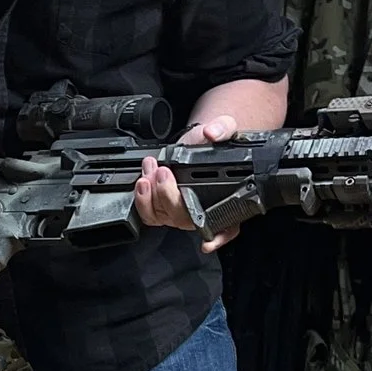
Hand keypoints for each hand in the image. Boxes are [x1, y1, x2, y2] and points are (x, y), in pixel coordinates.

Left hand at [135, 114, 238, 251]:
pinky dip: (142, 202)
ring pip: (164, 216)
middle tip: (164, 172)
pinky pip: (150, 215)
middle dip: (169, 196)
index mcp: (227, 200)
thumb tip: (212, 133)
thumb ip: (223, 128)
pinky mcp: (162, 207)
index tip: (208, 242)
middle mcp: (204, 212)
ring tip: (149, 170)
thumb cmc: (214, 143)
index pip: (229, 227)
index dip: (218, 238)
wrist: (199, 142)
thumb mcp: (224, 128)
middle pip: (185, 218)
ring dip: (152, 196)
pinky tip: (142, 184)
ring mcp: (181, 212)